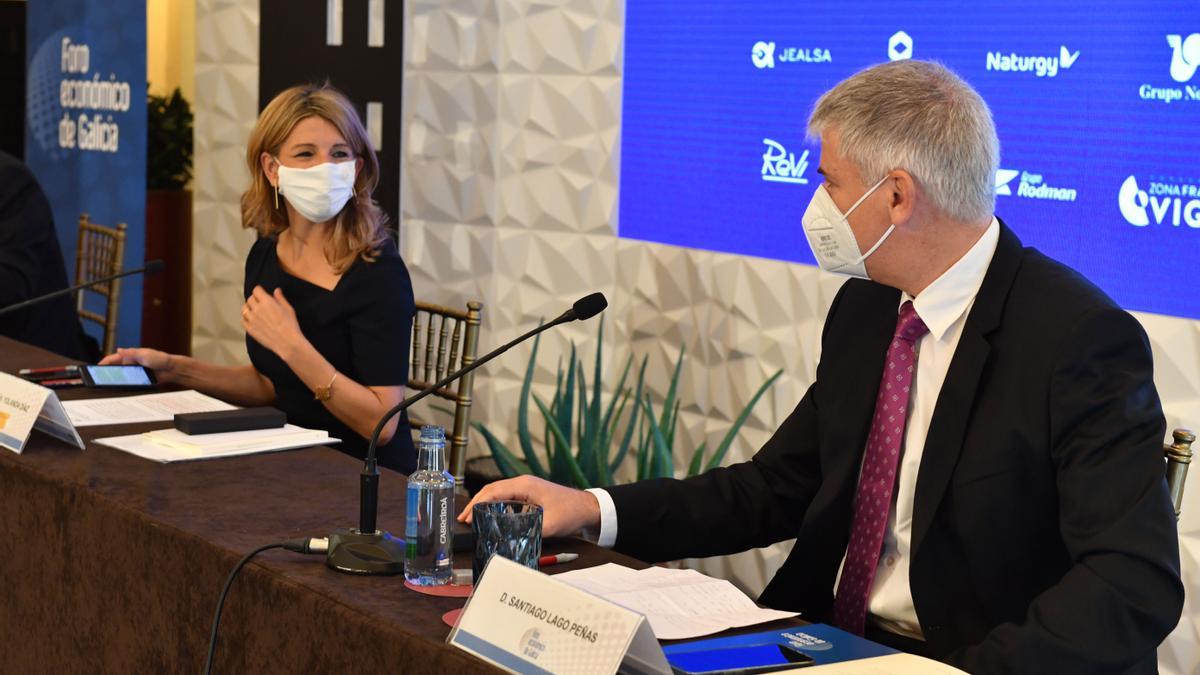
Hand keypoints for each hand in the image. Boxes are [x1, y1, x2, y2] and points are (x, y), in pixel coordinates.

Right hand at [99, 347, 175, 381]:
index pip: (114, 358)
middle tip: (99, 378)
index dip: (105, 362)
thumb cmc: (160, 359)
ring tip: (107, 384)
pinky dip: (124, 383)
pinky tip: (120, 387)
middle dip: (107, 372)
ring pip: (121, 374)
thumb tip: (119, 350)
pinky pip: (129, 380)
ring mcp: (135, 370)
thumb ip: (131, 353)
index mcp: (131, 354)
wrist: (172, 369)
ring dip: (115, 378)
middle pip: (116, 367)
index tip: (97, 368)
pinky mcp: (140, 377)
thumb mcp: (144, 354)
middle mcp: (132, 362)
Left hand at [242, 286, 304, 360]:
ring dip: (249, 308)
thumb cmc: (290, 326)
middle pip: (249, 299)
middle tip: (260, 303)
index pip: (256, 290)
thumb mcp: (288, 309)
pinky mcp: (250, 329)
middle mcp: (257, 309)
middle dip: (255, 299)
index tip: (262, 293)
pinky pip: (242, 321)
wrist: (288, 343)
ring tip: (255, 311)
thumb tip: (276, 290)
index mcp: (267, 302)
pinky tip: (252, 320)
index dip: (259, 291)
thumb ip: (280, 298)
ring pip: (244, 309)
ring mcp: (252, 320)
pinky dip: (246, 319)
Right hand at [458, 475, 601, 537]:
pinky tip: (489, 515)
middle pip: (491, 490)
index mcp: (524, 485)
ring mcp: (525, 488)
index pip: (493, 492)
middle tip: (463, 519)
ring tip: (471, 518)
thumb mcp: (550, 524)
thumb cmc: (571, 511)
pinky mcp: (529, 495)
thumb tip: (511, 542)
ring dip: (484, 503)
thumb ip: (530, 531)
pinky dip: (494, 505)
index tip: (468, 517)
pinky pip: (506, 497)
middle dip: (476, 503)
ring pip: (497, 492)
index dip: (478, 504)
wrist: (587, 507)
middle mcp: (522, 483)